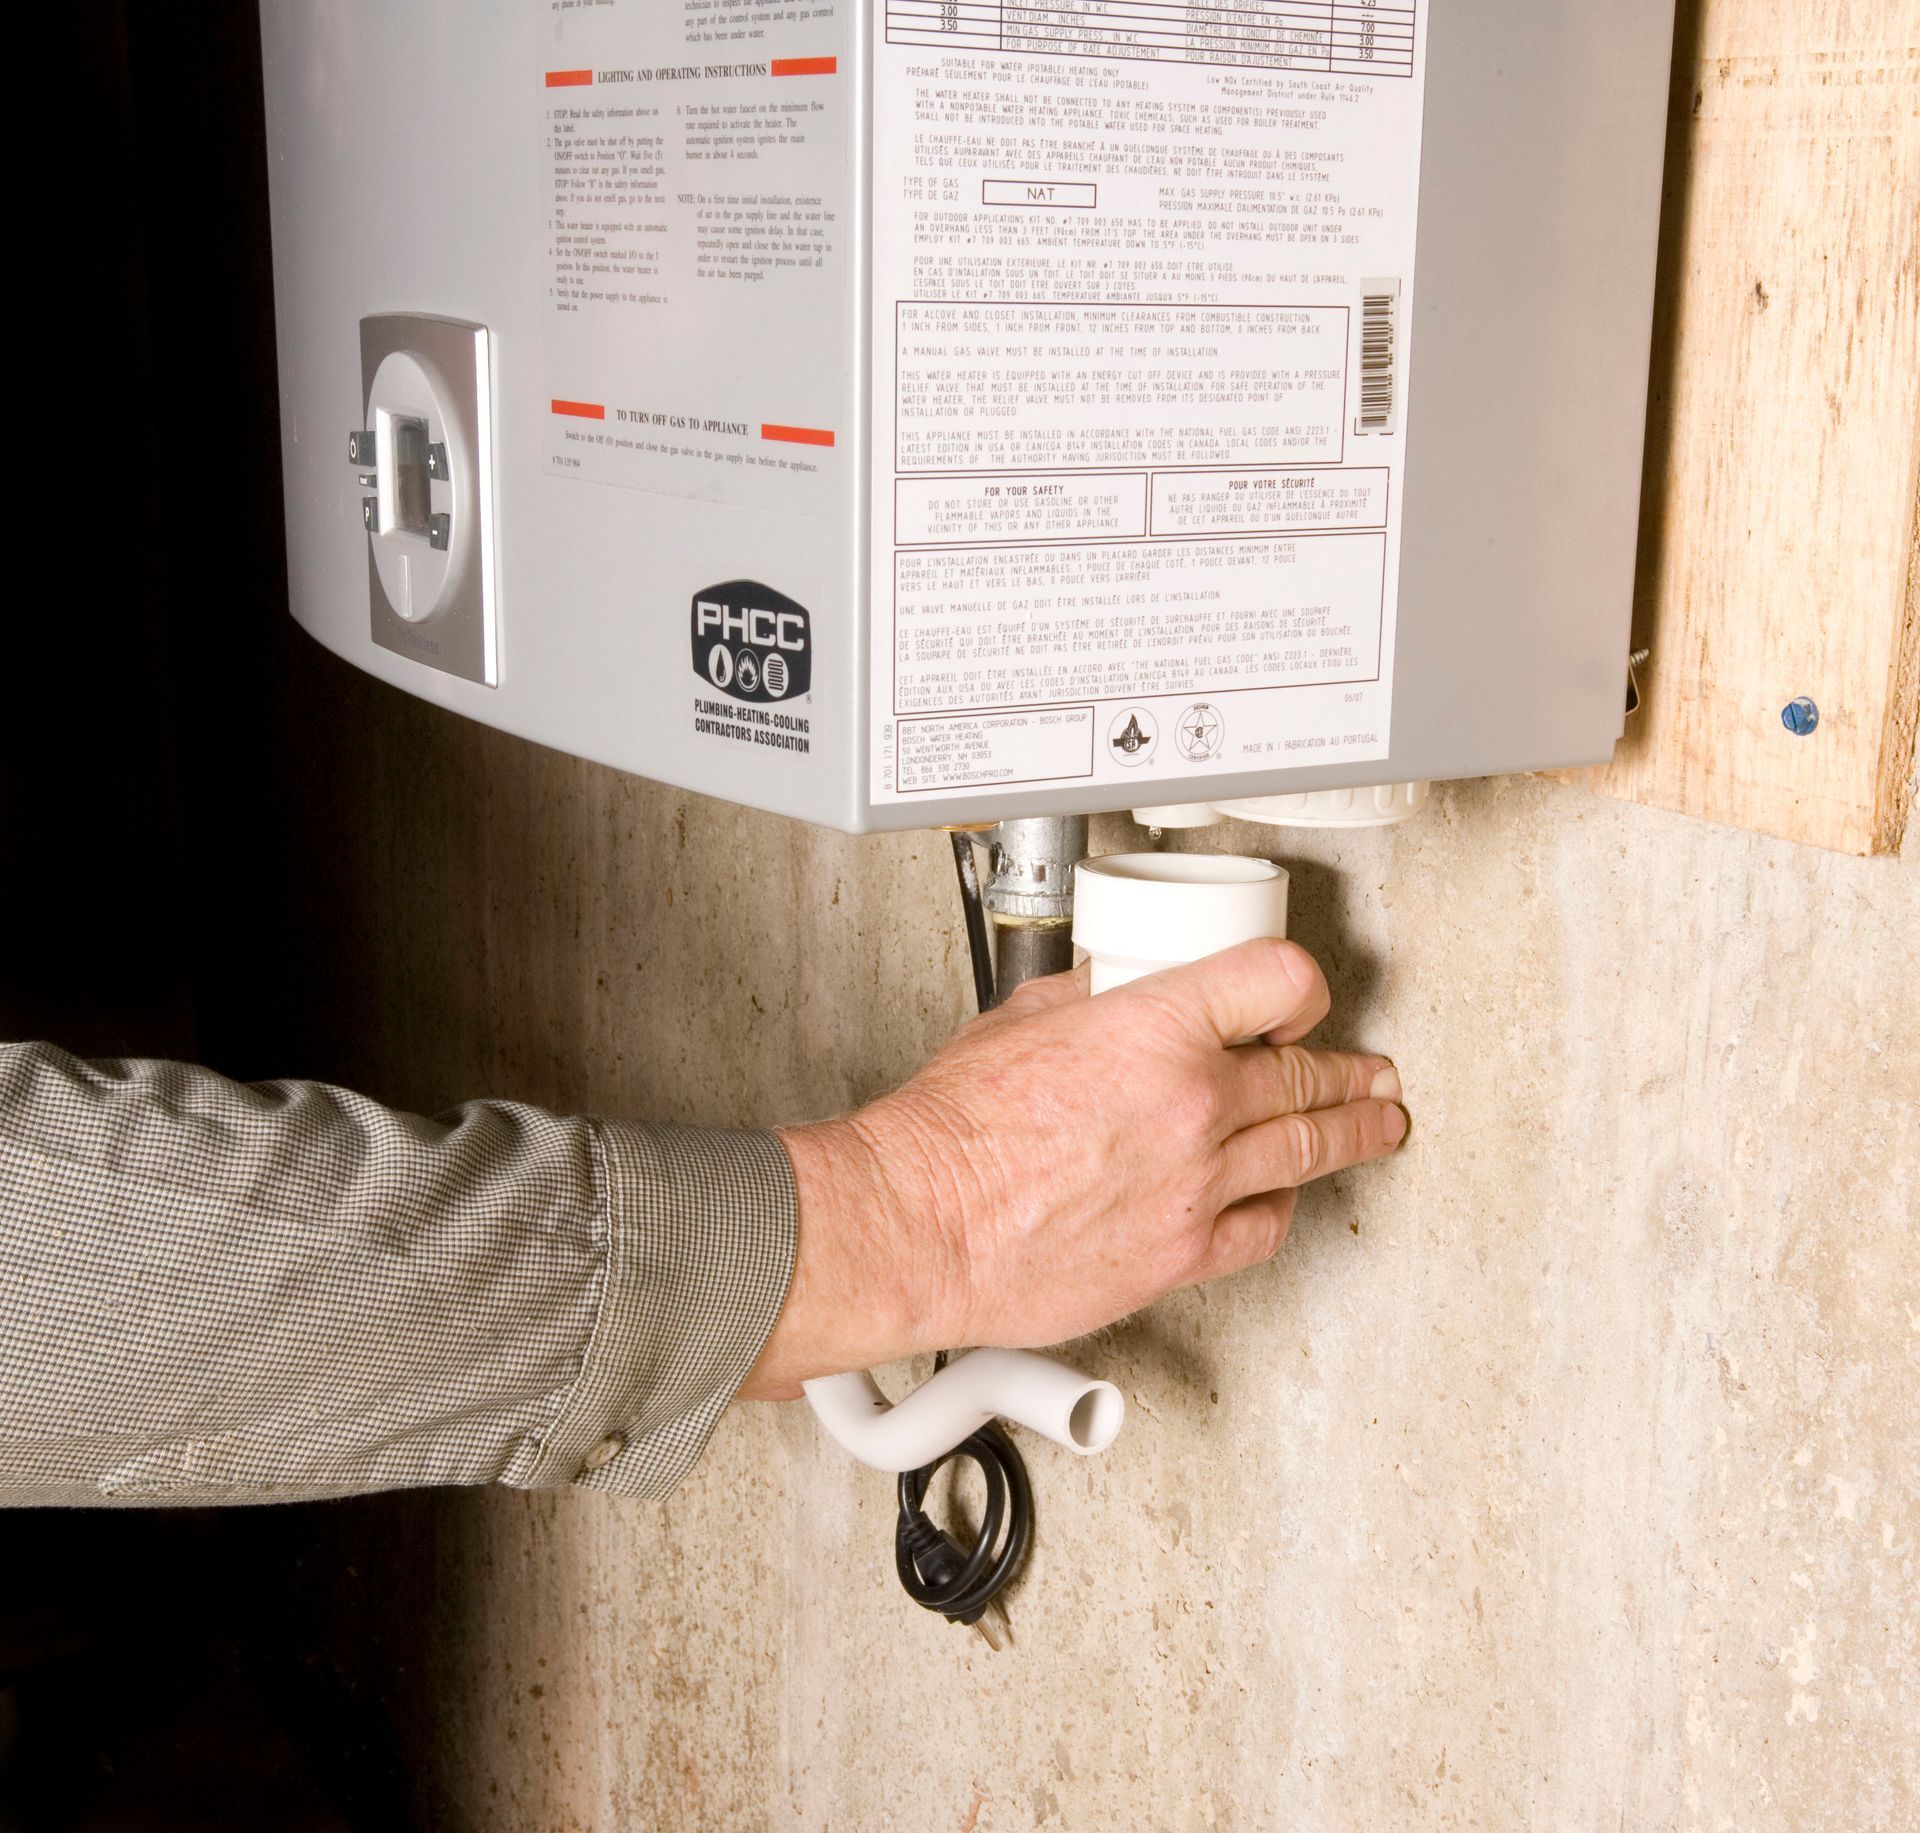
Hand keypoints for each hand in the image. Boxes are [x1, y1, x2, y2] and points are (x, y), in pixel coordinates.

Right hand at [742, 938, 1405, 1397]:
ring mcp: (1195, 1185)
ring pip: (1305, 1150)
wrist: (921, 1222)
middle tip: (1370, 1072)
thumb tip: (1114, 995)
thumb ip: (1090, 1002)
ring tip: (1376, 1124)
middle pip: (1306, 1075)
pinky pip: (1261, 1228)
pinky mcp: (1179, 1254)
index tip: (1303, 998)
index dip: (1302, 987)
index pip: (1278, 983)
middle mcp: (1194, 1105)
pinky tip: (1290, 1198)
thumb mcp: (1022, 1019)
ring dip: (1351, 1133)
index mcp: (1157, 1030)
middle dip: (1347, 1070)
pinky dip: (1284, 1207)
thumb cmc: (953, 1131)